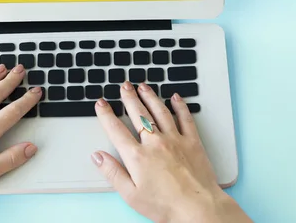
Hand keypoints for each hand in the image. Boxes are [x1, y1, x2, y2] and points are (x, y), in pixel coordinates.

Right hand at [92, 82, 250, 222]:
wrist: (198, 209)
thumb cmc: (165, 206)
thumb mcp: (131, 195)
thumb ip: (112, 173)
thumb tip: (97, 156)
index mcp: (137, 156)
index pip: (116, 130)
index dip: (106, 115)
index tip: (101, 104)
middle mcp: (155, 143)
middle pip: (138, 114)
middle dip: (129, 98)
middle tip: (124, 86)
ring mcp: (175, 140)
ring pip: (159, 111)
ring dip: (150, 96)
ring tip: (143, 86)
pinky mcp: (192, 142)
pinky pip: (185, 118)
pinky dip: (180, 106)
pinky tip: (175, 97)